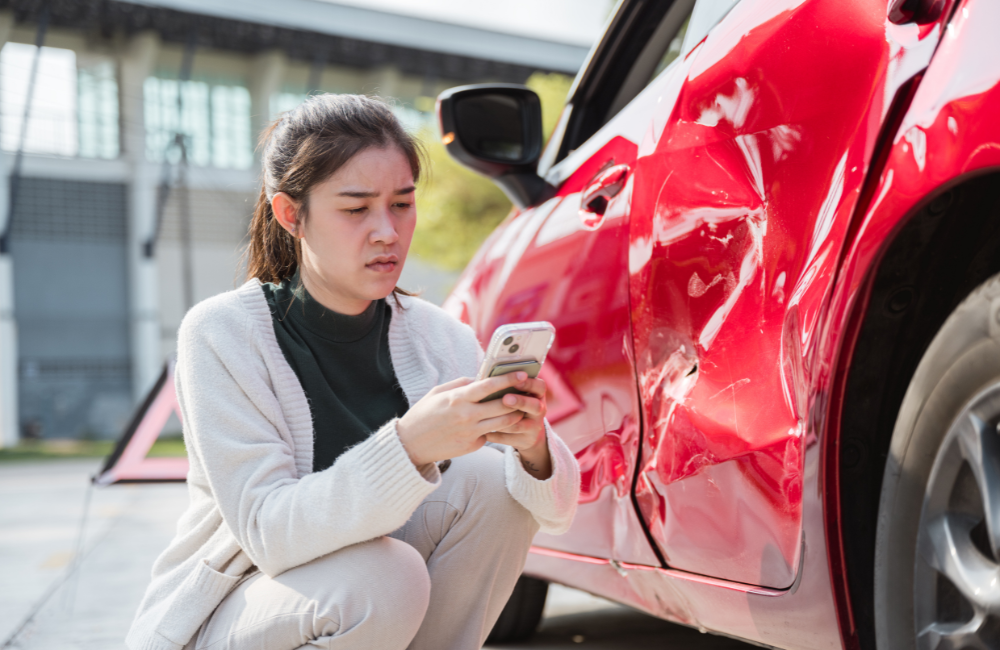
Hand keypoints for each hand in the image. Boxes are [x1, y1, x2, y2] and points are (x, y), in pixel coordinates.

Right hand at [395, 372, 531, 466]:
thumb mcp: (438, 392)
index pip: (489, 386)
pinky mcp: (472, 446)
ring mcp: (471, 433)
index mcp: (457, 399)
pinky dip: (496, 428)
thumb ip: (461, 384)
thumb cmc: (423, 414)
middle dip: (518, 397)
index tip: (521, 374)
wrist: (411, 445)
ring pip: (504, 422)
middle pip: (503, 405)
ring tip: (519, 407)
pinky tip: (499, 422)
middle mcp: (466, 416)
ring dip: (514, 414)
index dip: (508, 379)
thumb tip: (480, 378)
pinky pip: (491, 434)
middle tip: (527, 391)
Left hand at [486, 377, 551, 479]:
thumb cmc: (514, 404)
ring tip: (487, 417)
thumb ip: (506, 386)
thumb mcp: (517, 393)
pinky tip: (484, 431)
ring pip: (518, 425)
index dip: (530, 383)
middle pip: (534, 406)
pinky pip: (509, 439)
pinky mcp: (526, 441)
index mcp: (537, 394)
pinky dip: (496, 435)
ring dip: (502, 421)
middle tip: (506, 398)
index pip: (540, 386)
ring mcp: (534, 427)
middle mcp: (540, 410)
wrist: (526, 432)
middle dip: (520, 402)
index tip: (517, 380)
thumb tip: (486, 378)